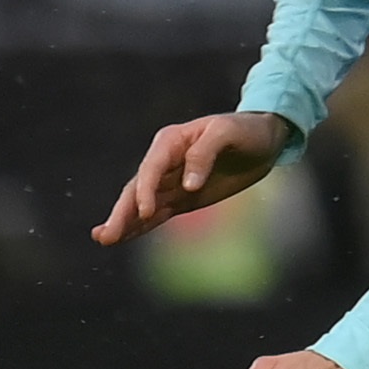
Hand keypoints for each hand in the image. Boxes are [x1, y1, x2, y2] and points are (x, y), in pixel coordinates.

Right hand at [93, 111, 291, 245]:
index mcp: (171, 141)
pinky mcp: (182, 199)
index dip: (145, 190)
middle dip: (122, 212)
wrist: (264, 139)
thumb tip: (188, 185)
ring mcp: (172, 182)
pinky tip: (123, 237)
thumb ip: (205, 153)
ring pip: (142, 205)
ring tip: (103, 238)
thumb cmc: (246, 130)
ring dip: (124, 222)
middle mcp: (165, 162)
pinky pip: (158, 214)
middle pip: (138, 189)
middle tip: (105, 234)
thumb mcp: (228, 132)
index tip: (145, 212)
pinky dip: (141, 226)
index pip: (151, 168)